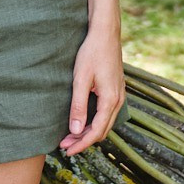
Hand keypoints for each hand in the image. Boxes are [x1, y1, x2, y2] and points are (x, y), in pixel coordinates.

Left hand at [61, 20, 123, 155]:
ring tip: (70, 135)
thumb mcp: (81, 79)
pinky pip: (107, 114)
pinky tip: (82, 120)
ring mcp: (119, 95)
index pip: (96, 131)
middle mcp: (118, 100)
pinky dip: (94, 122)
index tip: (66, 149)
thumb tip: (74, 130)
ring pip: (105, 123)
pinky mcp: (116, 90)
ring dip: (88, 131)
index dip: (81, 143)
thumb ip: (78, 106)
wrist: (106, 33)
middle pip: (102, 131)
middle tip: (64, 144)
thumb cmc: (92, 53)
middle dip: (83, 140)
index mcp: (110, 100)